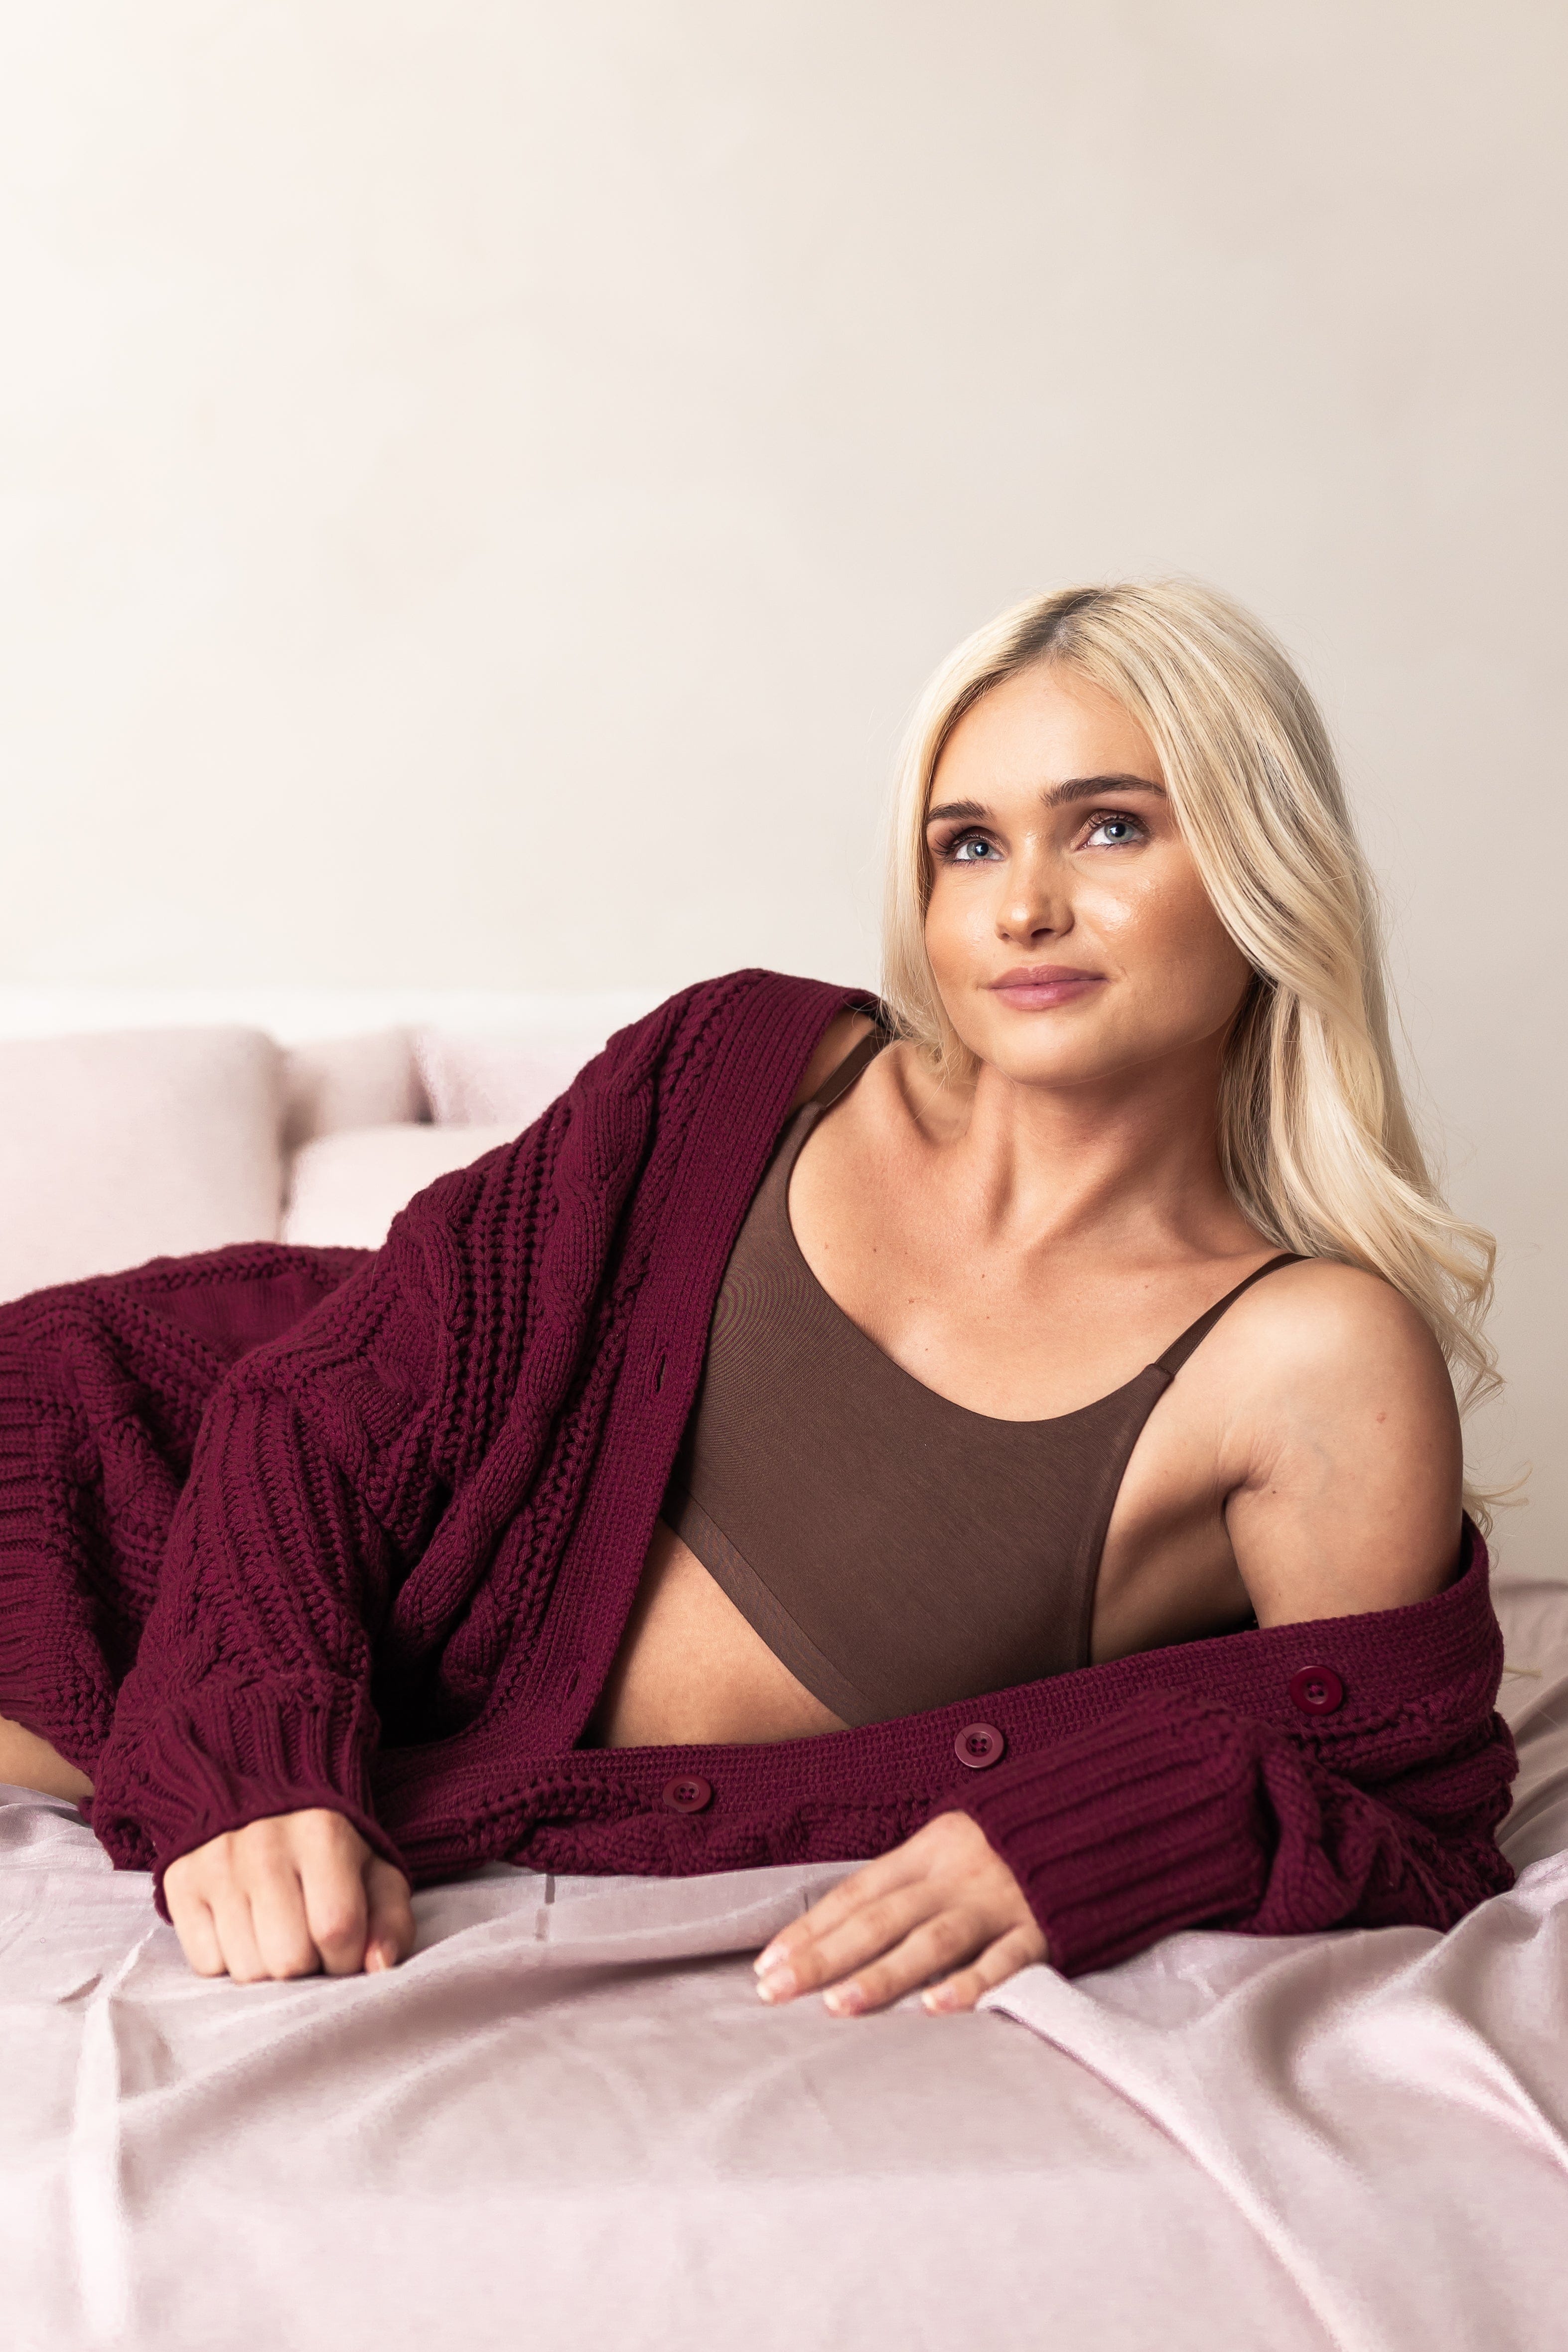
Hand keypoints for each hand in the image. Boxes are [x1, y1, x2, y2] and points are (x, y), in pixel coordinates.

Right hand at [164, 1808, 415, 1982]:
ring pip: (246, 1970)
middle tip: (308, 1939)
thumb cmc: (329, 1851)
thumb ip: (392, 1920)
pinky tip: (244, 1927)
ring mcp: (215, 1863)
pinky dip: (229, 1959)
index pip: (337, 1929)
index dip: (347, 1959)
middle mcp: (264, 1844)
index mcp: (323, 1834)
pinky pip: (207, 1964)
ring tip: (277, 1932)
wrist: (262, 1800)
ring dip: (268, 1967)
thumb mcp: (375, 1873)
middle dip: (307, 1965)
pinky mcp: (180, 1883)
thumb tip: (379, 1966)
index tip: (346, 1949)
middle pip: (288, 1959)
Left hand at [753, 1811, 1047, 2016]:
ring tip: (839, 2006)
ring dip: (885, 1974)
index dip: (810, 1928)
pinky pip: (1005, 1958)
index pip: (856, 1893)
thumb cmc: (1013, 1838)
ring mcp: (998, 1901)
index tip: (767, 1964)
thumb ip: (909, 1880)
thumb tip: (845, 1923)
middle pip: (880, 1918)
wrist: (1097, 1812)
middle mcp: (954, 1875)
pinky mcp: (1042, 1927)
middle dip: (824, 1956)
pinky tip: (939, 2009)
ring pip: (932, 1940)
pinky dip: (973, 1983)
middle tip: (776, 1991)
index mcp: (928, 1850)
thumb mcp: (952, 1843)